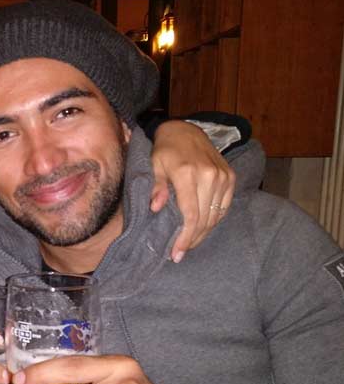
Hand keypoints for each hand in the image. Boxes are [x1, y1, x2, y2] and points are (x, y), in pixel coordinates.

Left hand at [150, 120, 234, 262]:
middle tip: (179, 253)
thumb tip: (155, 208)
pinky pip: (224, 207)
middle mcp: (210, 176)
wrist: (185, 130)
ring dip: (202, 233)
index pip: (190, 215)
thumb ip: (156, 186)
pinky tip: (201, 229)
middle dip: (191, 240)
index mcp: (188, 174)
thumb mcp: (153, 165)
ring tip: (188, 244)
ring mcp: (223, 176)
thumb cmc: (165, 151)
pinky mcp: (231, 177)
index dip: (184, 238)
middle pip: (204, 219)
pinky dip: (213, 221)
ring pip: (215, 216)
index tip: (176, 253)